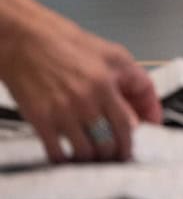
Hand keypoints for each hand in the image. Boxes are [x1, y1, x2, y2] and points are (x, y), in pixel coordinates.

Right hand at [0, 0, 161, 162]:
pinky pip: (57, 153)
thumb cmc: (65, 43)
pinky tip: (70, 156)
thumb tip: (143, 108)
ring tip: (96, 155)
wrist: (23, 39)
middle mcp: (86, 101)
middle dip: (117, 152)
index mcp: (106, 84)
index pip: (130, 123)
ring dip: (94, 158)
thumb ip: (132, 80)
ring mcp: (62, 112)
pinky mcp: (40, 120)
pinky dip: (66, 159)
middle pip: (111, 142)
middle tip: (117, 154)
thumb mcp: (112, 54)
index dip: (136, 138)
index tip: (137, 144)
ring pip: (87, 152)